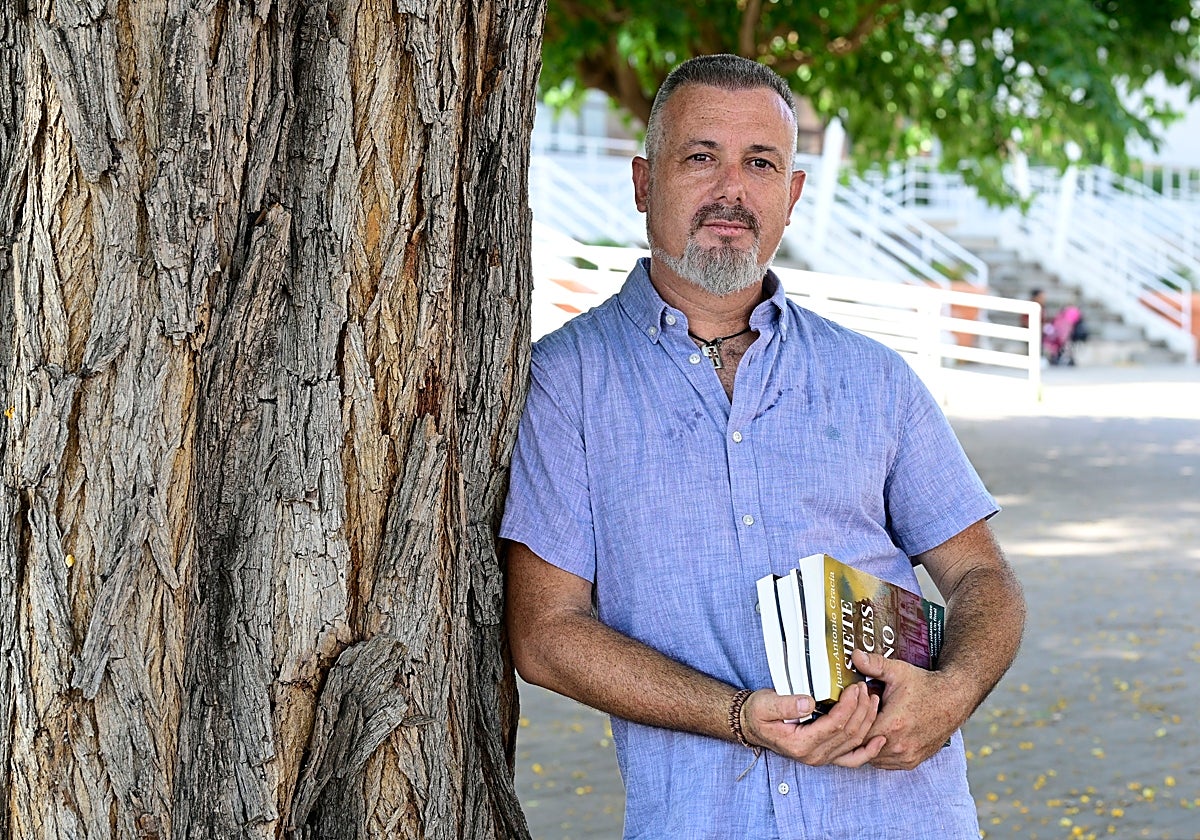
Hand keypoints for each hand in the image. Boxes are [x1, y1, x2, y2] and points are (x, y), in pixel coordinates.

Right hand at [740, 682, 885, 767]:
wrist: (753, 726)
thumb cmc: (758, 714)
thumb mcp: (764, 705)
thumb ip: (785, 705)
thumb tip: (809, 702)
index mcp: (801, 744)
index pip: (835, 725)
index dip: (849, 706)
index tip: (855, 688)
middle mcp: (814, 755)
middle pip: (848, 733)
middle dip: (861, 709)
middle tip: (866, 689)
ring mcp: (822, 757)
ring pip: (854, 742)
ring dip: (867, 721)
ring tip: (873, 700)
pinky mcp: (826, 755)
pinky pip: (852, 758)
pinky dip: (868, 750)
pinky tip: (880, 740)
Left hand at [852, 649, 966, 769]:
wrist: (953, 699)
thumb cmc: (925, 686)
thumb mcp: (898, 671)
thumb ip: (874, 665)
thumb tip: (854, 655)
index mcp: (892, 725)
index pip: (856, 732)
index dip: (850, 721)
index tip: (851, 709)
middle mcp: (899, 745)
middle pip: (862, 746)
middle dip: (856, 733)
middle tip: (856, 718)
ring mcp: (906, 756)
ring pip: (872, 757)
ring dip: (866, 744)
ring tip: (868, 725)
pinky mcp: (912, 761)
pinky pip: (886, 763)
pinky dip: (879, 752)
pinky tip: (879, 735)